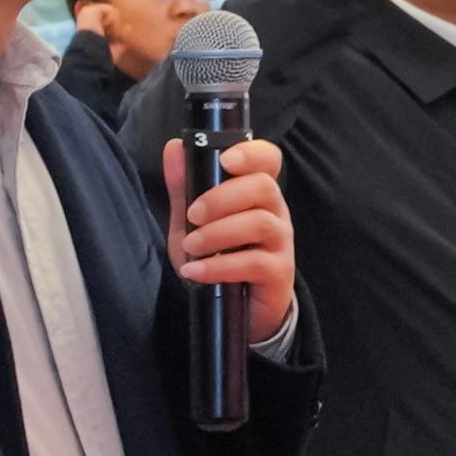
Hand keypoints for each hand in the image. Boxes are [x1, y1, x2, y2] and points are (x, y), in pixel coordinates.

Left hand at [172, 133, 298, 334]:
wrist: (238, 308)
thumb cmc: (219, 255)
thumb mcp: (193, 221)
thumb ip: (184, 186)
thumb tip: (174, 148)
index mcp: (257, 192)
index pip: (269, 159)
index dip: (251, 153)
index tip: (224, 159)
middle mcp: (275, 212)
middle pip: (263, 187)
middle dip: (221, 198)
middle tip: (192, 215)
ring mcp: (281, 242)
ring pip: (260, 223)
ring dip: (218, 233)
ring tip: (191, 247)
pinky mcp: (279, 273)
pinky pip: (255, 263)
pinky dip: (220, 266)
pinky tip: (195, 271)